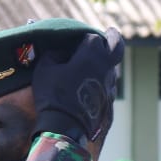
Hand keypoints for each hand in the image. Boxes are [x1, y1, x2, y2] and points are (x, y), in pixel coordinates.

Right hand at [32, 27, 124, 143]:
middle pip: (117, 45)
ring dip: (106, 62)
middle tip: (110, 33)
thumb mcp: (44, 70)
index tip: (76, 40)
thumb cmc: (53, 95)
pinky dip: (103, 80)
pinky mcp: (109, 100)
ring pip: (112, 67)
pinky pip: (108, 84)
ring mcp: (110, 84)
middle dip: (113, 37)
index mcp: (91, 54)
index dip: (83, 37)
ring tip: (94, 63)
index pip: (92, 37)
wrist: (64, 127)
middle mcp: (105, 66)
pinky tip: (93, 84)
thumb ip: (53, 54)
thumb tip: (60, 52)